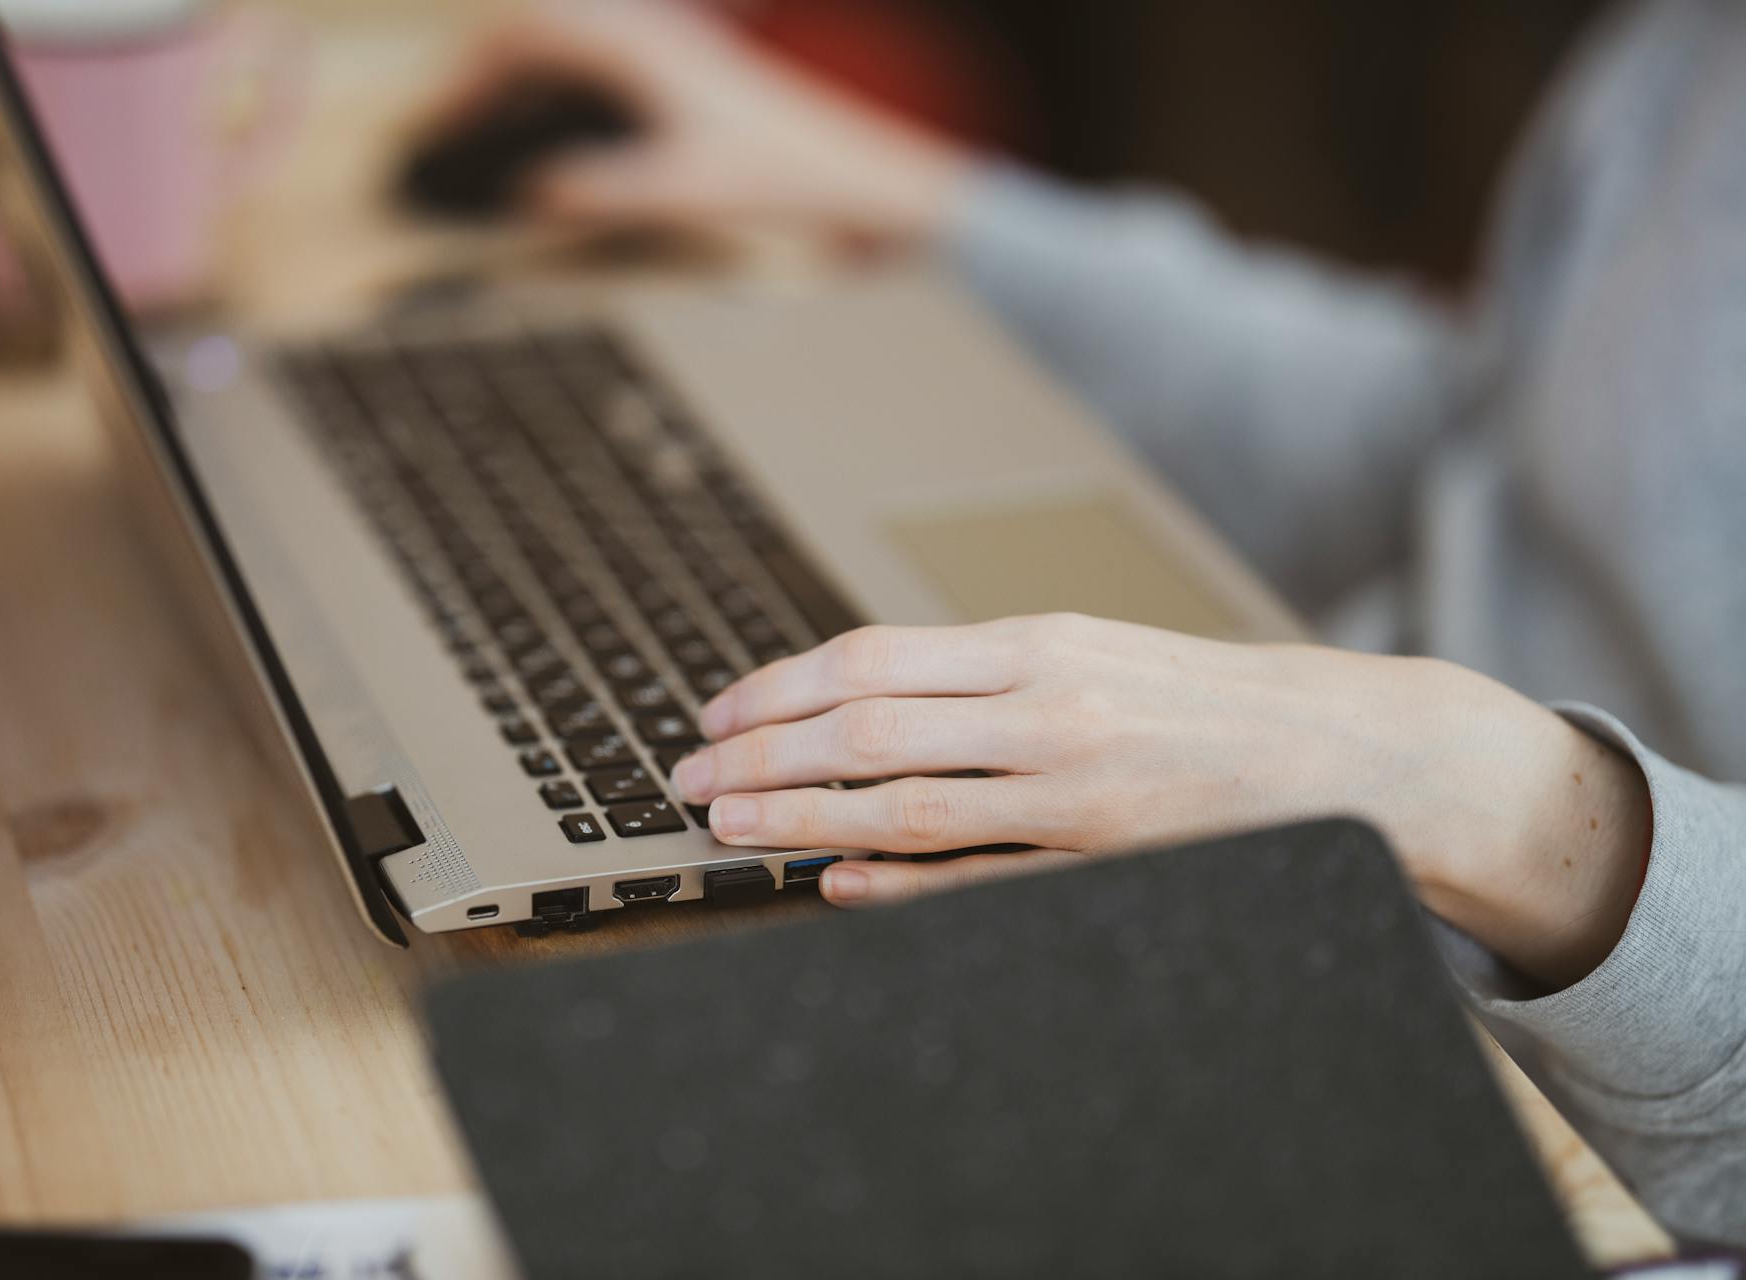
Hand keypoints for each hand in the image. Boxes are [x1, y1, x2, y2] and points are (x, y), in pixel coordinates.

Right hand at [425, 0, 972, 238]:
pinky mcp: (684, 77)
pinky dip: (561, 94)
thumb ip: (597, 192)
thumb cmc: (780, 174)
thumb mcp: (678, 192)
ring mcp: (667, 51)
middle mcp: (649, 34)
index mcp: (636, 44)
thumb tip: (529, 192)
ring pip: (568, 45)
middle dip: (484, 74)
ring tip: (492, 136)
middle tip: (451, 129)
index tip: (438, 124)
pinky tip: (561, 145)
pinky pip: (600, 66)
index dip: (468, 77)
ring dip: (522, 81)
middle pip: (538, 31)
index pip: (523, 34)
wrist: (856, 175)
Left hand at [675, 615, 1652, 989]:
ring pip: (909, 807)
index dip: (776, 690)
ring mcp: (1078, 795)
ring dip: (804, 819)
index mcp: (1040, 644)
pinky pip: (982, 881)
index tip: (714, 717)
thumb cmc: (1199, 698)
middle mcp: (1050, 711)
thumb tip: (852, 703)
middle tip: (689, 785)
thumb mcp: (1089, 653)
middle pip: (868, 731)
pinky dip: (900, 884)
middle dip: (763, 759)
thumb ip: (977, 676)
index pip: (872, 659)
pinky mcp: (1107, 866)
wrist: (1346, 745)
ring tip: (732, 830)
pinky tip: (838, 884)